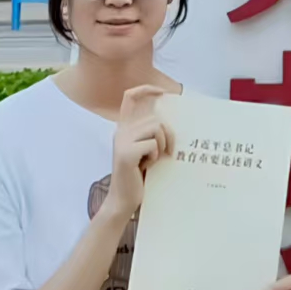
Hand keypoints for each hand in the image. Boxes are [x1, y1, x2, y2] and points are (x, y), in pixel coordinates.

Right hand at [104, 85, 171, 222]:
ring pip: (155, 128)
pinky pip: (152, 144)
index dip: (146, 89)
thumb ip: (150, 134)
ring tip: (155, 159)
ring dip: (162, 145)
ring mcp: (121, 141)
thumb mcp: (144, 150)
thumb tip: (169, 121)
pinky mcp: (126, 153)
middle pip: (154, 118)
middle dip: (168, 135)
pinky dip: (156, 155)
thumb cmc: (138, 175)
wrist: (123, 200)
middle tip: (167, 151)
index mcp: (124, 128)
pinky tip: (147, 166)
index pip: (130, 97)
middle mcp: (120, 131)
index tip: (162, 92)